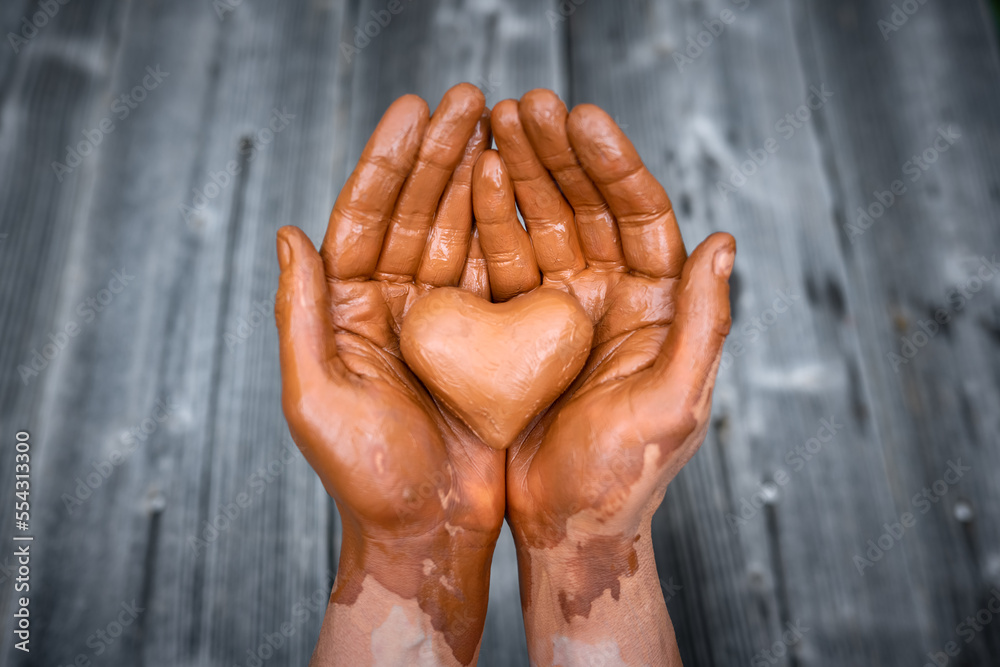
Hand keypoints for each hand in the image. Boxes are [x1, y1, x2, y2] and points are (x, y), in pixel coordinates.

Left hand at [275, 83, 501, 666]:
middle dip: (440, 154)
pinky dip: (508, 230)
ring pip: (458, 233)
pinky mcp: (485, 342)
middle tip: (470, 98)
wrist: (428, 532)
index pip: (363, 219)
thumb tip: (285, 231)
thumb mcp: (316, 396)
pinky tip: (524, 187)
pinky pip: (497, 274)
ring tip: (502, 124)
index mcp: (344, 312)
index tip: (414, 109)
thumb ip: (299, 313)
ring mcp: (441, 321)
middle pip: (414, 213)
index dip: (388, 163)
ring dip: (476, 179)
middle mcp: (390, 307)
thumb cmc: (366, 476)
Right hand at [478, 91, 734, 664]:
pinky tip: (471, 180)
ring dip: (521, 174)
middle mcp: (616, 299)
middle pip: (589, 208)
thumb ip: (703, 323)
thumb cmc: (625, 478)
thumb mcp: (674, 403)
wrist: (566, 529)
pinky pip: (505, 262)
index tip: (581, 120)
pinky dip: (488, 222)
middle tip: (525, 104)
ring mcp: (565, 310)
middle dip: (558, 154)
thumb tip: (724, 240)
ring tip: (491, 123)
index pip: (643, 218)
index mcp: (660, 309)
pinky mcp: (520, 329)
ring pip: (544, 224)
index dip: (615, 166)